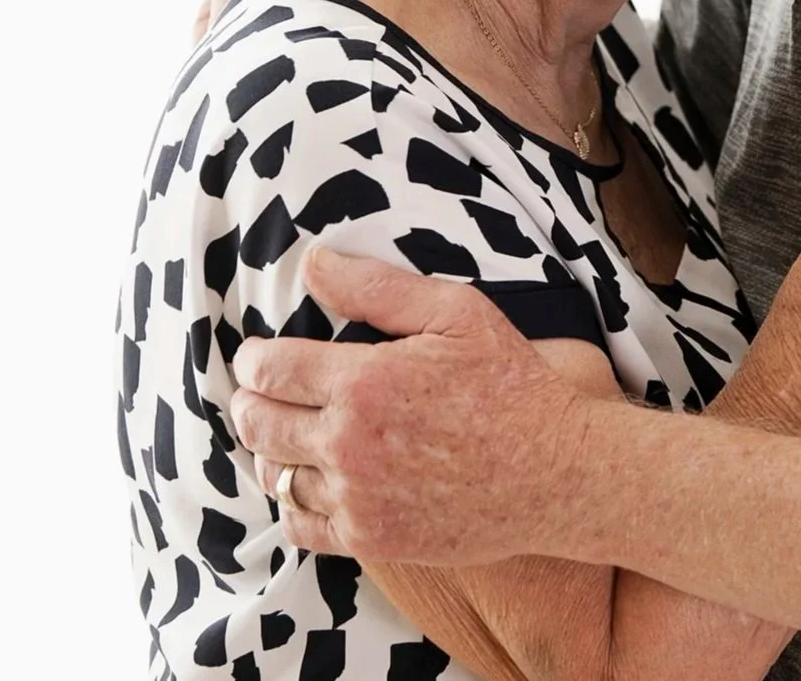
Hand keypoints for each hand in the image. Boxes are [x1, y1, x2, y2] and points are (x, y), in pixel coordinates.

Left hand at [231, 248, 589, 564]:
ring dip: (266, 451)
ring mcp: (356, 498)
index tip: (255, 354)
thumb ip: (378, 287)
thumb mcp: (456, 313)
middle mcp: (348, 444)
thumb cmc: (510, 383)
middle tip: (257, 390)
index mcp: (364, 382)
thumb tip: (312, 263)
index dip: (252, 359)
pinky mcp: (369, 538)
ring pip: (273, 475)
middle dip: (249, 402)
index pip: (270, 370)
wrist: (551, 470)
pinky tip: (308, 479)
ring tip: (282, 432)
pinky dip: (290, 500)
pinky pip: (299, 525)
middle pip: (258, 424)